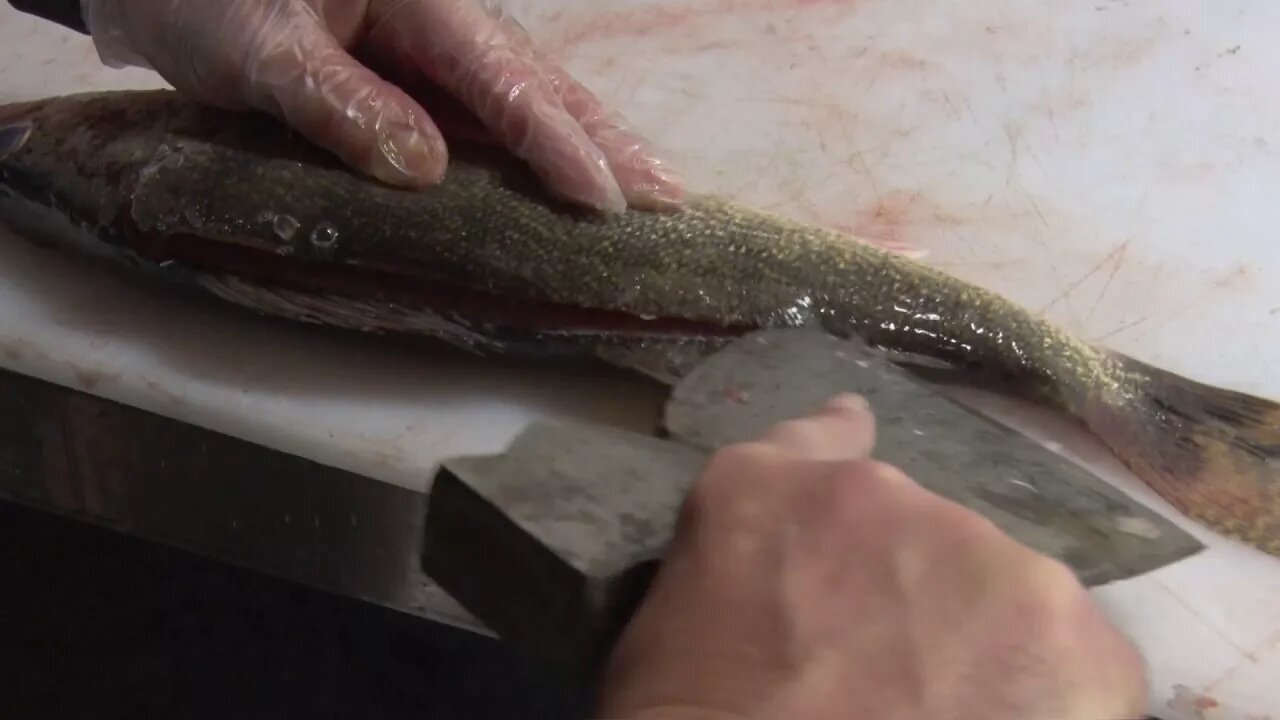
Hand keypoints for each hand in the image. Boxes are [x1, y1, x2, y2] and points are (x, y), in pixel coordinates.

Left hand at [80, 0, 682, 211]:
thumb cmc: (202, 0)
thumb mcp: (256, 50)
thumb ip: (339, 102)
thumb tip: (426, 166)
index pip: (498, 73)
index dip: (553, 138)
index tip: (603, 195)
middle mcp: (440, 14)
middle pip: (539, 78)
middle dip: (606, 138)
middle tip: (671, 195)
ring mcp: (434, 41)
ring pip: (530, 91)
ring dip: (593, 141)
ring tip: (652, 187)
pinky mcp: (420, 69)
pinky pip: (497, 107)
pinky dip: (544, 141)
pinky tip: (576, 169)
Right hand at [598, 394, 1148, 719]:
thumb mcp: (668, 633)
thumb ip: (738, 561)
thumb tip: (816, 496)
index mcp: (765, 493)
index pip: (818, 443)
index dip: (839, 448)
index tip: (856, 440)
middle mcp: (881, 497)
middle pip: (918, 541)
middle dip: (913, 597)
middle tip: (887, 682)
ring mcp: (980, 557)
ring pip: (1001, 598)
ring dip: (982, 647)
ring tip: (947, 717)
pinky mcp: (1064, 635)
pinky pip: (1080, 664)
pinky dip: (1056, 702)